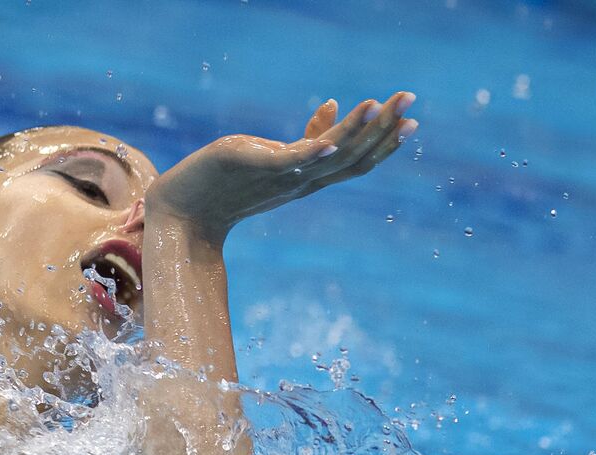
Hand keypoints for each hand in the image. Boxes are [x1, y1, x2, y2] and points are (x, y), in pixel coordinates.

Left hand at [143, 90, 418, 241]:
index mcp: (309, 177)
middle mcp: (302, 180)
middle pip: (354, 156)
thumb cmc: (227, 182)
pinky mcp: (257, 166)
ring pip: (330, 154)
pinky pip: (292, 160)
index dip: (384, 142)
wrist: (184, 210)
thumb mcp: (275, 154)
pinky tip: (331, 140)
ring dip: (357, 129)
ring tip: (379, 102)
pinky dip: (314, 149)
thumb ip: (308, 135)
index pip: (357, 161)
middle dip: (384, 129)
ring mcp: (282, 176)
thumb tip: (333, 105)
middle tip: (411, 102)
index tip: (411, 121)